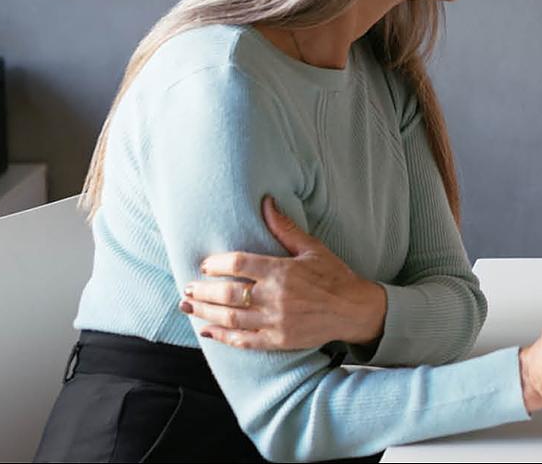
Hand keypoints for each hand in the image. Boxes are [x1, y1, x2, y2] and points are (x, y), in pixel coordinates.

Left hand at [181, 197, 386, 349]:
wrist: (355, 310)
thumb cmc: (334, 276)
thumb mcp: (312, 248)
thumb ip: (285, 228)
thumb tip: (266, 202)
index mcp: (282, 271)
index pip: (238, 265)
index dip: (216, 264)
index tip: (205, 264)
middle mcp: (276, 297)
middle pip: (227, 294)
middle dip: (202, 292)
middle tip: (187, 289)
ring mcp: (276, 321)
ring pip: (230, 319)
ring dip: (205, 313)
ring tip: (188, 307)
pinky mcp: (278, 340)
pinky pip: (244, 340)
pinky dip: (222, 336)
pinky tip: (207, 331)